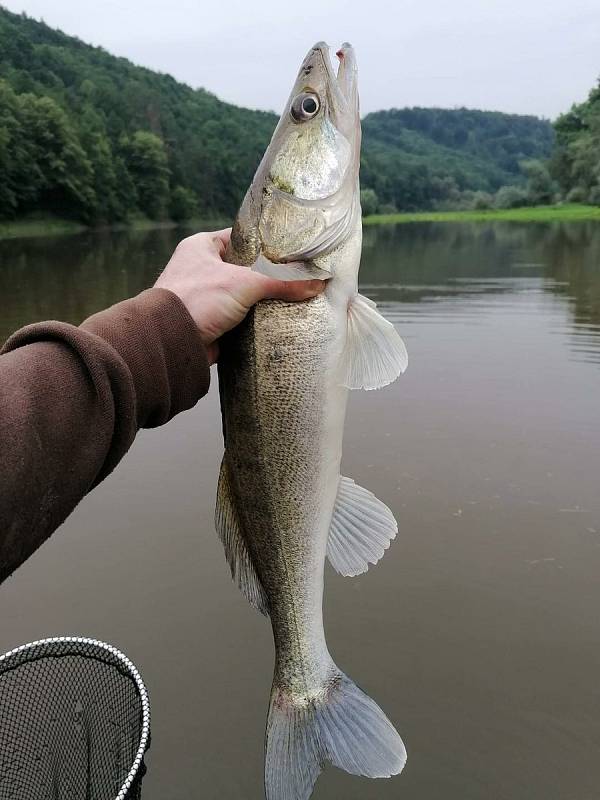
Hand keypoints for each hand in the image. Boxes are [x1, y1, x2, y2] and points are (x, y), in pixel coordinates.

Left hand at [154, 229, 324, 363]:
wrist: (171, 343)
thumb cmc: (197, 300)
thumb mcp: (244, 283)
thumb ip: (282, 281)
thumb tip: (317, 283)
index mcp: (201, 246)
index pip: (241, 237)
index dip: (266, 242)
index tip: (291, 248)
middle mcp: (201, 268)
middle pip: (245, 267)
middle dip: (269, 275)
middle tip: (297, 277)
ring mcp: (206, 297)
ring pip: (244, 294)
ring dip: (263, 300)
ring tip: (293, 299)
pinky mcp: (212, 322)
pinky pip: (240, 317)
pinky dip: (255, 320)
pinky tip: (277, 321)